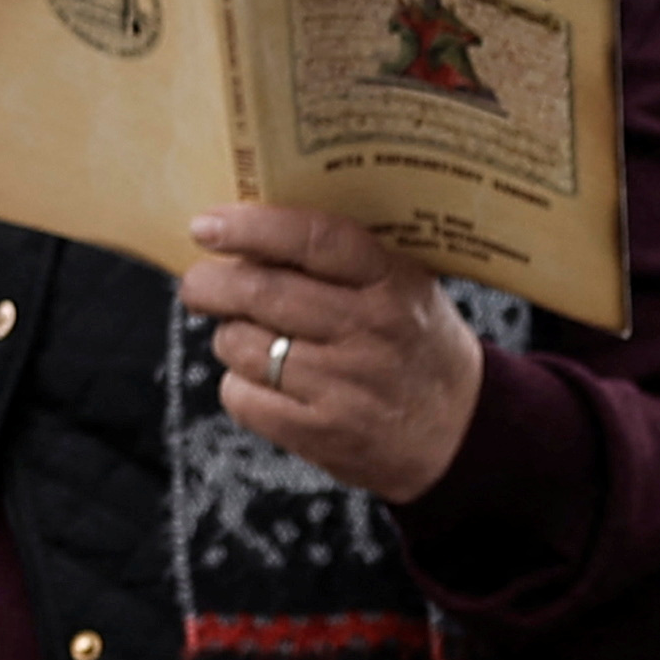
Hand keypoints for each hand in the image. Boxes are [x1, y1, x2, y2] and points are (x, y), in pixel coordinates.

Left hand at [182, 206, 483, 502]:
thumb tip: (250, 234)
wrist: (461, 433)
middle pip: (263, 293)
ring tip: (250, 337)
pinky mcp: (321, 434)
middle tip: (198, 283)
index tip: (208, 225)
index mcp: (393, 283)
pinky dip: (238, 386)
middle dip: (212, 284)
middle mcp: (369, 332)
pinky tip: (262, 381)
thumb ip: (343, 259)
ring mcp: (344, 387)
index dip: (253, 227)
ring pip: (242, 345)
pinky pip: (242, 397)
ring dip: (229, 336)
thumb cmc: (416, 345)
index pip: (314, 239)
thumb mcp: (405, 287)